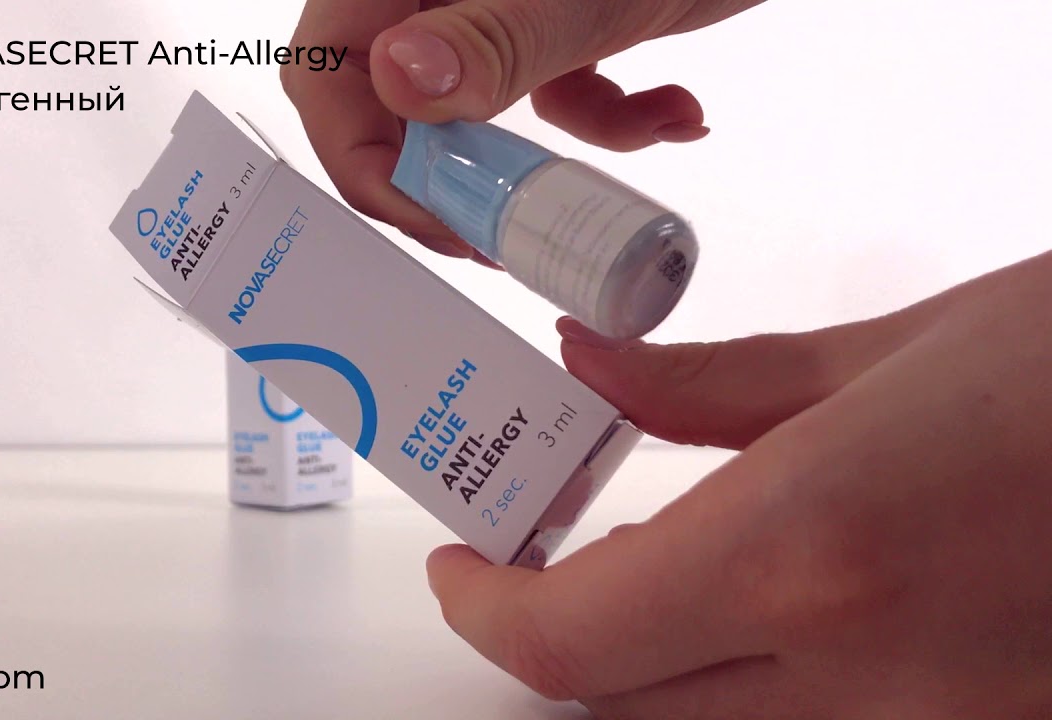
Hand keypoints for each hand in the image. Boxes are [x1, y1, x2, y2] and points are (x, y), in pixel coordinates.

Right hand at [281, 0, 764, 257]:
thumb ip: (494, 37)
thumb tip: (400, 81)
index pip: (327, 65)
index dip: (360, 151)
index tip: (430, 212)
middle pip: (395, 98)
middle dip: (456, 169)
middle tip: (499, 230)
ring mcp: (496, 2)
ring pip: (476, 108)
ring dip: (543, 155)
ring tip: (595, 176)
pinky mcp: (556, 18)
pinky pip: (549, 90)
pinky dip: (609, 117)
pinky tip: (674, 110)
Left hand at [426, 251, 1051, 717]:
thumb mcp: (895, 349)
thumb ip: (709, 382)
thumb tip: (591, 371)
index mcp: (817, 548)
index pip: (572, 642)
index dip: (487, 612)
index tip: (464, 565)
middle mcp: (869, 675)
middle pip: (623, 711)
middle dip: (559, 640)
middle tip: (542, 554)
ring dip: (651, 670)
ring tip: (655, 566)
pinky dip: (756, 683)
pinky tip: (774, 605)